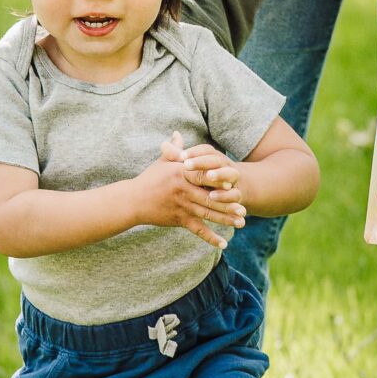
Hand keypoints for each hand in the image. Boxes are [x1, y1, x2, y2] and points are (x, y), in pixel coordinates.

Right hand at [130, 133, 246, 248]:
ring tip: (240, 222)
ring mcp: (182, 206)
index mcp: (181, 174)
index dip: (218, 180)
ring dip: (225, 219)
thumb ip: (174, 149)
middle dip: (228, 204)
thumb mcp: (162, 162)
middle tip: (244, 208)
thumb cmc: (149, 179)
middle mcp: (183, 190)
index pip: (203, 176)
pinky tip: (223, 243)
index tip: (234, 183)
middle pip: (209, 198)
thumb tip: (177, 133)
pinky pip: (197, 230)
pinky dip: (210, 237)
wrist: (132, 200)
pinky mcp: (179, 219)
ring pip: (207, 214)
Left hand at [174, 137, 249, 211]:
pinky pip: (234, 194)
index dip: (193, 152)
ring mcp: (232, 179)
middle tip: (187, 165)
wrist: (232, 189)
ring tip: (209, 176)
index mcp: (213, 156)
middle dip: (202, 162)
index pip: (205, 150)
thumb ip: (177, 156)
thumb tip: (163, 145)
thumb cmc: (205, 175)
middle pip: (215, 160)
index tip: (180, 156)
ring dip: (220, 174)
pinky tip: (214, 197)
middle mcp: (224, 165)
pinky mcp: (237, 194)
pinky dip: (226, 195)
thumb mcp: (193, 166)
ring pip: (229, 174)